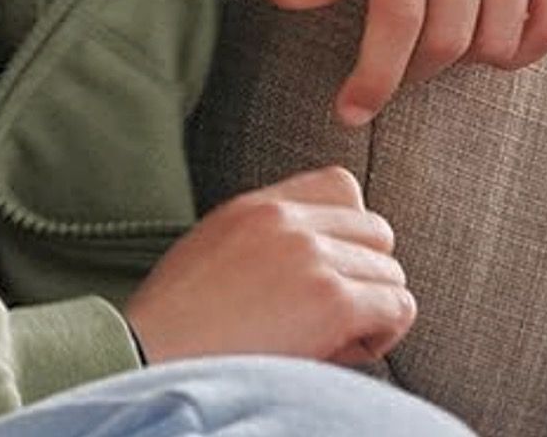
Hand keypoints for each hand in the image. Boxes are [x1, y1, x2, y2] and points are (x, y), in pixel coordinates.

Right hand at [122, 167, 414, 364]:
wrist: (148, 360)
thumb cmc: (174, 331)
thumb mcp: (212, 255)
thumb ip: (264, 242)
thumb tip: (321, 264)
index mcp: (256, 207)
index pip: (341, 186)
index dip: (349, 233)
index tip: (329, 271)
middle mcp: (288, 222)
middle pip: (377, 232)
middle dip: (364, 276)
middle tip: (332, 317)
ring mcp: (313, 258)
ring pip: (391, 273)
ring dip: (371, 311)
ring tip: (329, 341)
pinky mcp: (331, 301)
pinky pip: (397, 307)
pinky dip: (382, 334)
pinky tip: (343, 352)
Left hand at [269, 0, 546, 125]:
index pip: (396, 20)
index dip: (374, 78)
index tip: (351, 111)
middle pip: (446, 40)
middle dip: (413, 72)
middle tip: (397, 61)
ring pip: (498, 42)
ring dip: (464, 60)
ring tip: (443, 35)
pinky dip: (521, 50)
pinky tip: (493, 35)